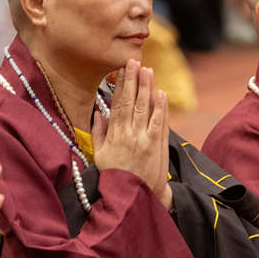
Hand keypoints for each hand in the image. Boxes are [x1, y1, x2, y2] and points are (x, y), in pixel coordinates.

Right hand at [93, 59, 172, 209]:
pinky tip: (160, 93)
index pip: (117, 104)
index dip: (120, 85)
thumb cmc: (116, 176)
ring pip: (145, 108)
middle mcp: (129, 135)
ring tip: (147, 70)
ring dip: (147, 87)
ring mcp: (145, 139)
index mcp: (114, 136)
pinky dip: (160, 107)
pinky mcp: (157, 146)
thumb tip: (98, 112)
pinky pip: (159, 122)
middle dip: (133, 80)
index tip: (121, 70)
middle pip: (131, 102)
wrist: (136, 196)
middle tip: (134, 61)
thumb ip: (98, 133)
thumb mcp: (99, 156)